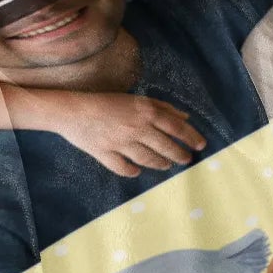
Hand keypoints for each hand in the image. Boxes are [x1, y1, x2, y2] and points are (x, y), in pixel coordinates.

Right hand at [41, 92, 207, 175]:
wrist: (72, 110)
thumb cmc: (107, 102)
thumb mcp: (138, 100)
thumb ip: (163, 108)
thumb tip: (185, 118)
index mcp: (146, 112)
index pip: (177, 128)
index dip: (192, 138)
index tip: (201, 145)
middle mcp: (137, 128)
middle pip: (166, 146)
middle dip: (179, 155)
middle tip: (186, 159)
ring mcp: (121, 143)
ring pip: (149, 159)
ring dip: (161, 164)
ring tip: (167, 165)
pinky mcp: (106, 155)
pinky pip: (123, 168)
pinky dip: (132, 171)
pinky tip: (138, 171)